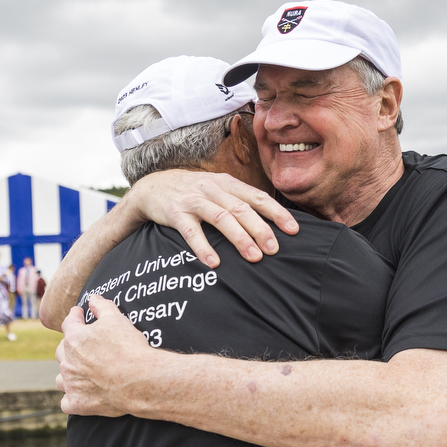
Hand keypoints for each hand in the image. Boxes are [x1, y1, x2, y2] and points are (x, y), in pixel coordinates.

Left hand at [55, 296, 160, 415]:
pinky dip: (71, 398)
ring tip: (78, 372)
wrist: (140, 380)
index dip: (74, 316)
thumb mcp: (117, 319)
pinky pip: (67, 402)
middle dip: (69, 346)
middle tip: (81, 345)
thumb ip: (102, 307)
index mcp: (74, 339)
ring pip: (61, 378)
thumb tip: (93, 298)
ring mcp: (71, 384)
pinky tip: (78, 396)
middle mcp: (68, 361)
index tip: (78, 313)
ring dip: (68, 374)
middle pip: (61, 351)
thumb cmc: (129, 348)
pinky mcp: (78, 404)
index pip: (69, 323)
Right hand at [129, 169, 298, 266]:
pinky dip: (203, 247)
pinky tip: (214, 262)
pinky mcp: (175, 213)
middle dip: (261, 229)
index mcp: (227, 183)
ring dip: (239, 238)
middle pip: (242, 209)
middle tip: (274, 249)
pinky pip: (191, 231)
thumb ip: (240, 202)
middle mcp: (212, 189)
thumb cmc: (194, 193)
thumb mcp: (218, 190)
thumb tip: (272, 225)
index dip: (277, 213)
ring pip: (221, 218)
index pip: (257, 197)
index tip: (293, 230)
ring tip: (254, 257)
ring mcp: (193, 200)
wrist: (152, 186)